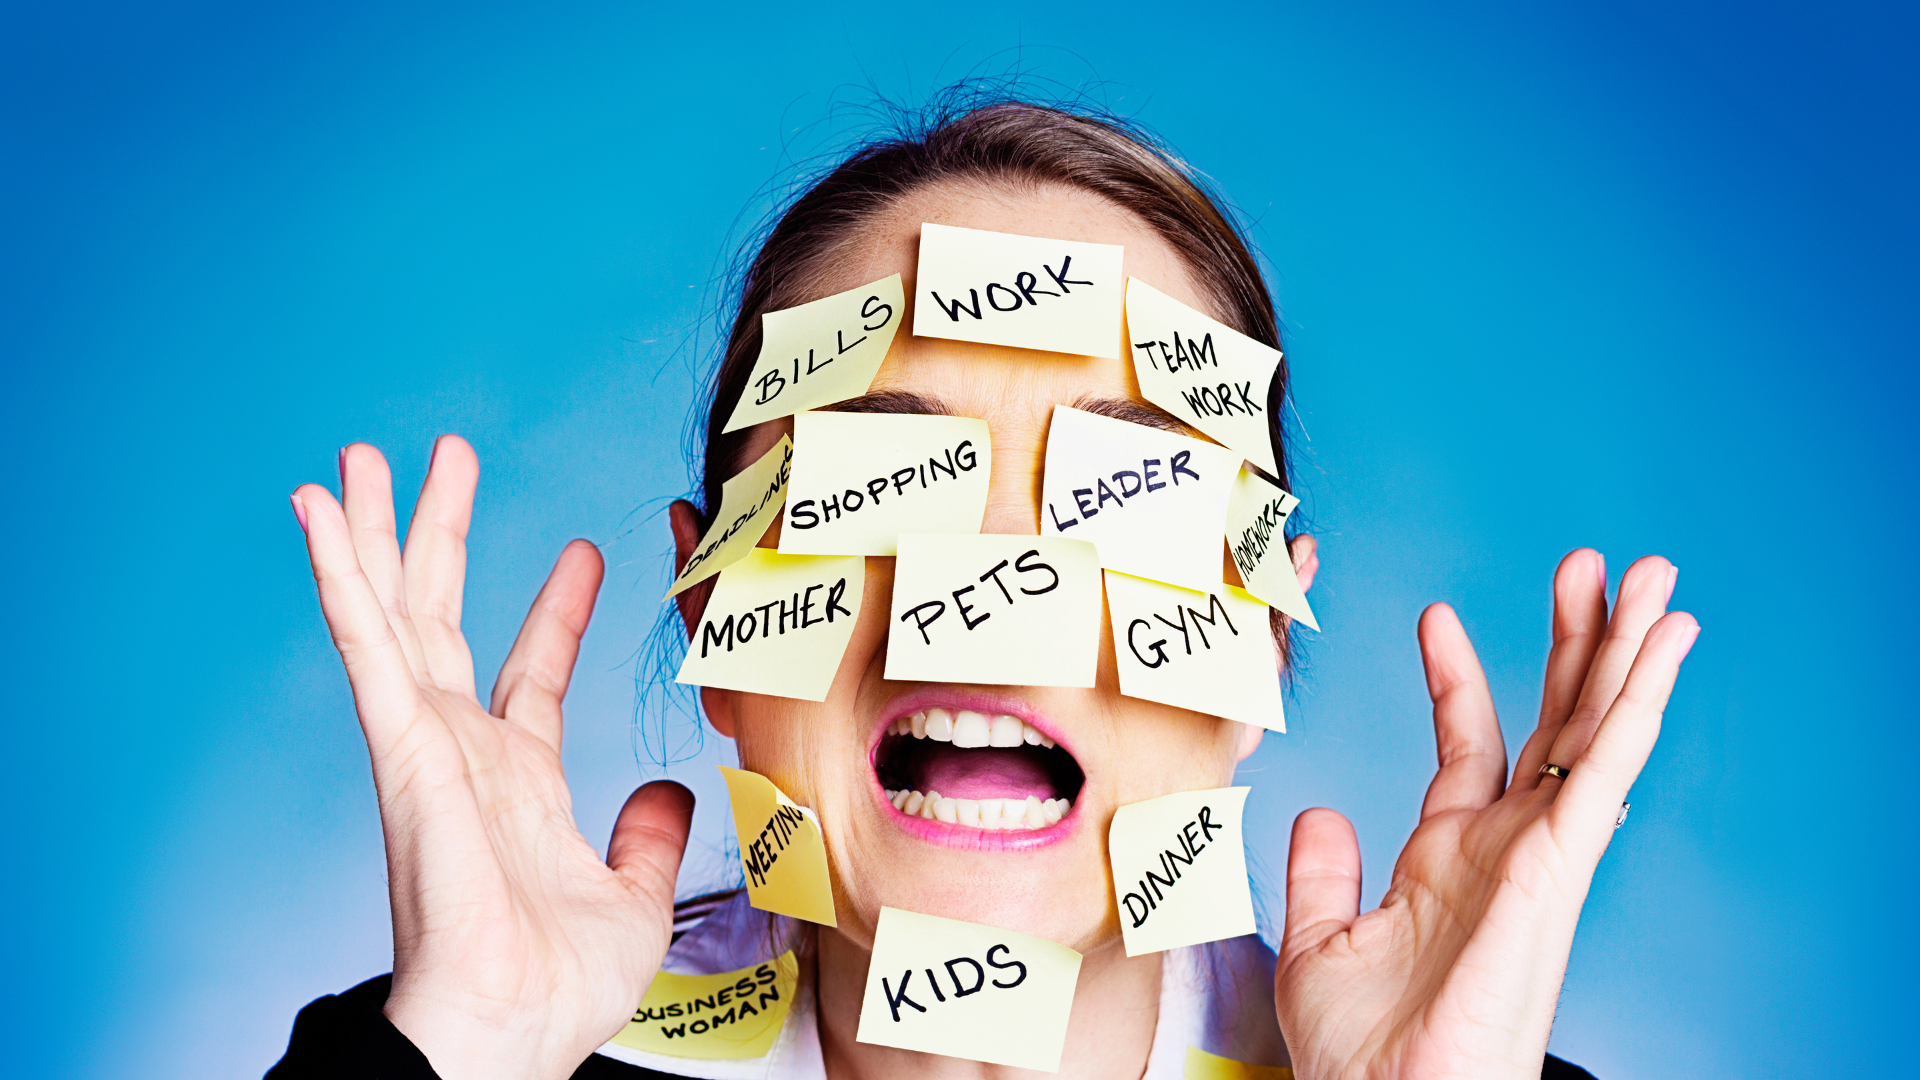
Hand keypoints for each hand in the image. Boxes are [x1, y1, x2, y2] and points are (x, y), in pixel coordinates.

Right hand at [291, 438, 694, 1079]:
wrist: (511, 1029)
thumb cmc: (559, 988)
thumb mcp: (636, 896)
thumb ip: (650, 835)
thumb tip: (670, 790)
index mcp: (519, 780)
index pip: (534, 671)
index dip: (559, 609)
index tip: (588, 550)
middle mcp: (463, 749)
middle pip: (447, 615)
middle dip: (443, 534)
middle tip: (446, 455)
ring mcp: (424, 741)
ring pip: (393, 609)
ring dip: (374, 529)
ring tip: (359, 456)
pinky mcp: (398, 742)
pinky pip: (365, 640)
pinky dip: (338, 571)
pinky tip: (315, 510)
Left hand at [1275, 551, 1697, 1079]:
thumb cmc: (1358, 1053)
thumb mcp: (1316, 939)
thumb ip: (1321, 872)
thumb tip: (1320, 811)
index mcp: (1448, 856)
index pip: (1465, 744)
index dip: (1456, 678)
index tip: (1436, 614)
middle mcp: (1505, 846)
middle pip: (1552, 721)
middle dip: (1575, 643)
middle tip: (1592, 565)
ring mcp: (1540, 853)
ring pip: (1594, 730)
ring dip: (1625, 651)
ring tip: (1652, 577)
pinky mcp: (1561, 864)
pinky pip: (1607, 767)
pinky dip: (1637, 701)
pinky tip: (1664, 643)